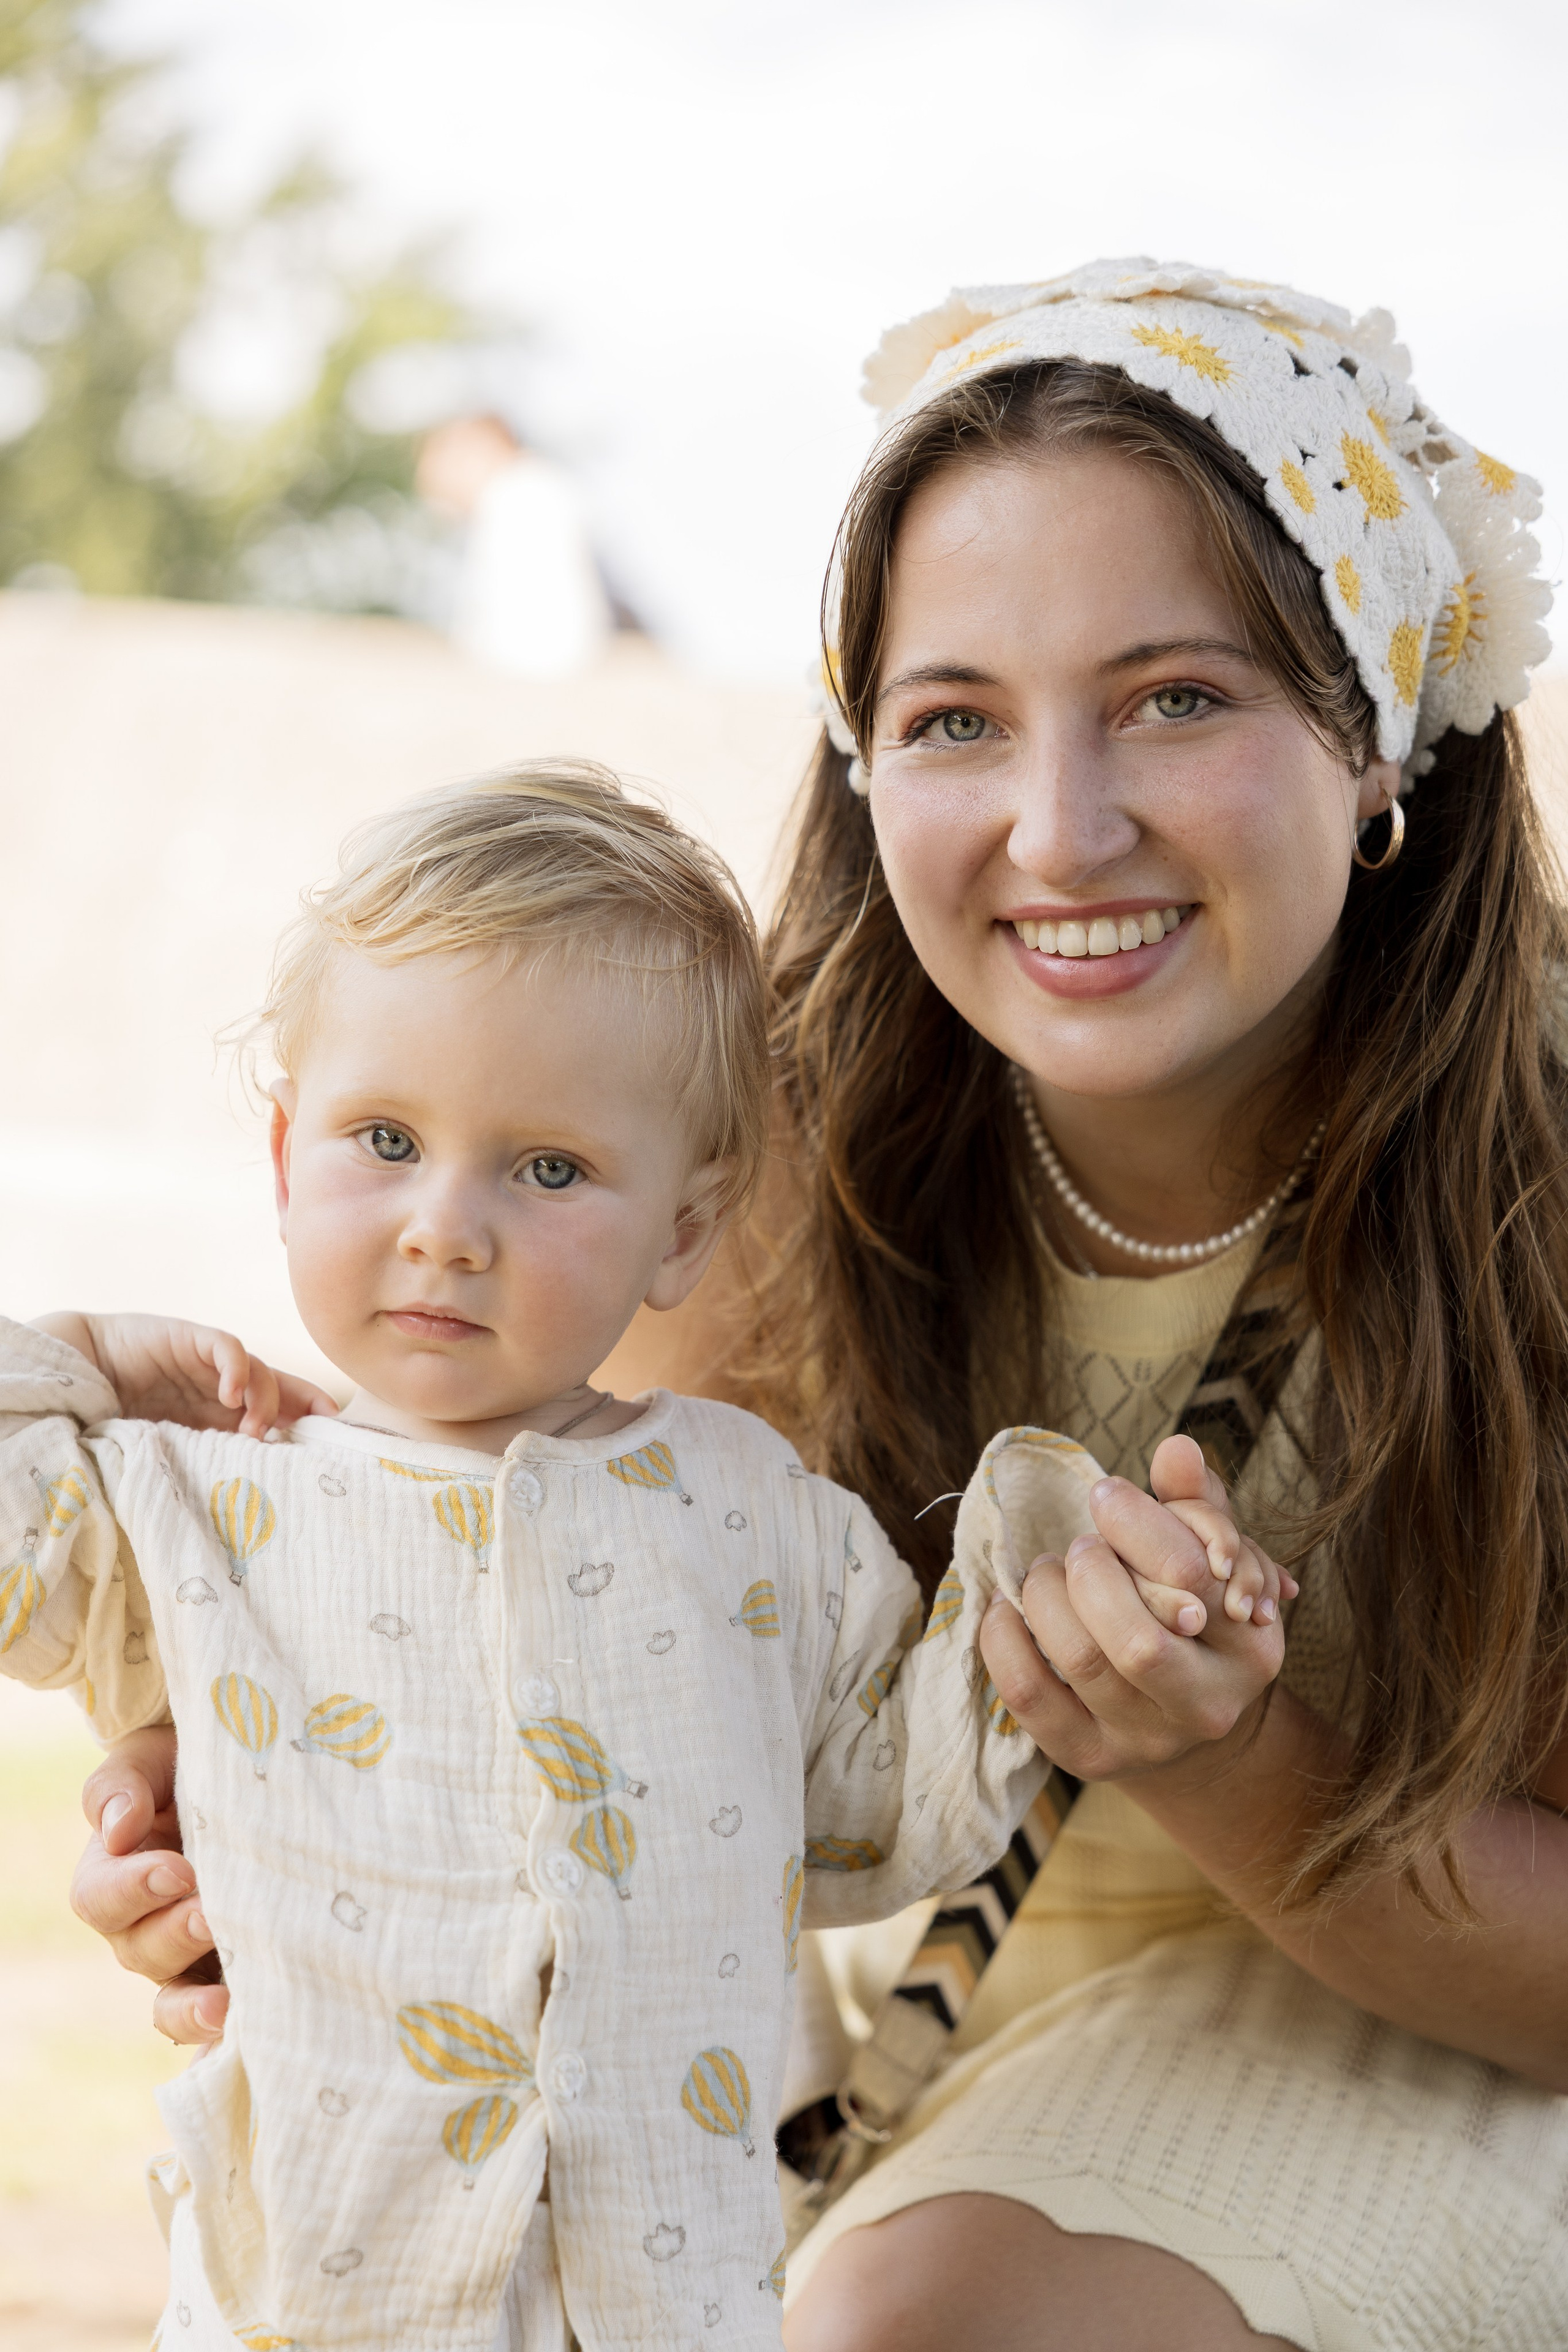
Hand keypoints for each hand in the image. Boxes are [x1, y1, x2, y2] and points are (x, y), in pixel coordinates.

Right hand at [31, 1312, 336, 1438]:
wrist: (72, 1376)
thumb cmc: (113, 1418)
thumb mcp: (164, 1449)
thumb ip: (197, 1465)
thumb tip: (228, 1518)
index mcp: (217, 1413)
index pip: (275, 1414)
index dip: (304, 1427)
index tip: (329, 1452)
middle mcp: (219, 1386)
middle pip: (281, 1390)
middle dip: (303, 1410)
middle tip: (309, 1439)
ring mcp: (207, 1362)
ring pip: (259, 1372)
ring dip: (265, 1402)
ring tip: (252, 1431)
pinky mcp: (188, 1339)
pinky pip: (227, 1348)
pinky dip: (237, 1369)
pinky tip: (231, 1394)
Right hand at [72, 1726, 227, 2044]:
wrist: (254, 1773)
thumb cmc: (188, 1761)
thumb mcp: (150, 1756)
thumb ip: (123, 1785)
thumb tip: (118, 1830)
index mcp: (113, 1874)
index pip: (100, 1897)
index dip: (133, 1889)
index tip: (178, 1869)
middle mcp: (143, 1926)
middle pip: (139, 1950)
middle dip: (175, 1935)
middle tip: (212, 1916)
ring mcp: (188, 1959)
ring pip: (173, 1998)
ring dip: (195, 2002)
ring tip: (226, 2000)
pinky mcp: (232, 1978)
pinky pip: (216, 2025)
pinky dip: (223, 2038)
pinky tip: (244, 2038)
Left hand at [980, 1436, 1289, 1781]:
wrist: (1177, 1718)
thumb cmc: (1191, 1617)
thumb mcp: (1210, 1558)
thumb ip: (1197, 1501)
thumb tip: (1178, 1447)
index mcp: (1250, 1647)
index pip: (1194, 1576)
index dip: (1139, 1525)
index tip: (1105, 1495)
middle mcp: (1206, 1705)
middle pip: (1138, 1639)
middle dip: (1091, 1571)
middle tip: (1079, 1546)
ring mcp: (1145, 1739)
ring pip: (1080, 1659)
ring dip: (1046, 1595)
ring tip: (1047, 1572)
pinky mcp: (1088, 1756)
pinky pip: (1029, 1694)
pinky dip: (1003, 1638)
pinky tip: (1008, 1607)